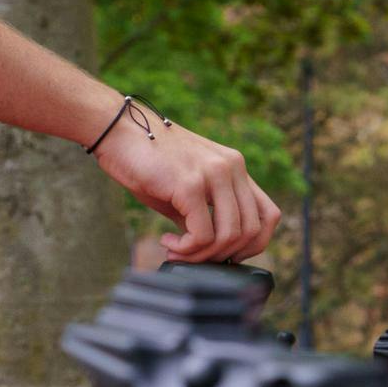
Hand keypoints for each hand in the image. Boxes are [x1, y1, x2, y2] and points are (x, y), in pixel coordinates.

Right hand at [91, 111, 281, 261]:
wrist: (118, 131)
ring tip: (176, 250)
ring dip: (202, 255)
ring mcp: (214, 174)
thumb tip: (213, 252)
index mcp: (236, 168)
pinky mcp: (190, 185)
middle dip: (223, 255)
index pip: (269, 215)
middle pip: (252, 231)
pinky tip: (168, 242)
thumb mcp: (187, 188)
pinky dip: (186, 248)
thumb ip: (207, 213)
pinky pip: (202, 235)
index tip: (224, 255)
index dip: (254, 245)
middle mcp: (232, 168)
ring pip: (230, 236)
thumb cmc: (148, 161)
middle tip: (192, 255)